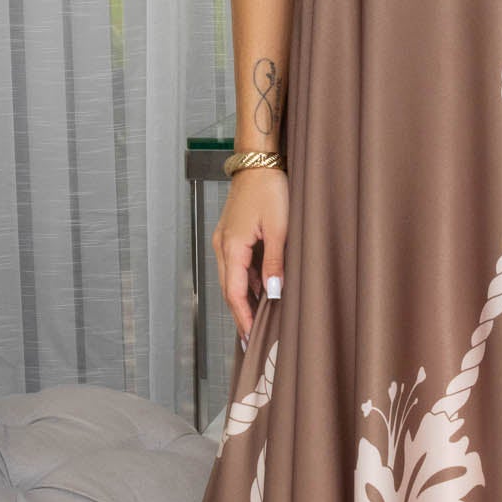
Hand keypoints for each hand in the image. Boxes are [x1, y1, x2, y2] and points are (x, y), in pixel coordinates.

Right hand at [214, 166, 288, 346]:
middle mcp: (222, 245)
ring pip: (232, 277)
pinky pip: (235, 264)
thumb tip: (273, 292)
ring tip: (256, 319)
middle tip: (250, 338)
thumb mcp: (279, 228)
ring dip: (243, 298)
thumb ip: (275, 262)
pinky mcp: (231, 233)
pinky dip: (246, 280)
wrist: (258, 163)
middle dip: (239, 314)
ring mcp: (224, 239)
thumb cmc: (269, 189)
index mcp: (231, 247)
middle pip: (229, 289)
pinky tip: (259, 289)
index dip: (242, 317)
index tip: (249, 337)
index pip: (234, 292)